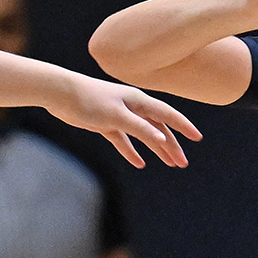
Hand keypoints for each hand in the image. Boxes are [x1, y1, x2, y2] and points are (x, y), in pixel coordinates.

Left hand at [51, 78, 201, 169]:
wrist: (60, 93)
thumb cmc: (89, 100)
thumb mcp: (117, 116)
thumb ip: (139, 127)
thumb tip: (162, 138)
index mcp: (138, 101)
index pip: (167, 114)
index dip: (183, 126)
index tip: (197, 138)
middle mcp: (132, 106)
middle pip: (157, 128)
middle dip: (171, 145)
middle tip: (182, 162)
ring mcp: (119, 115)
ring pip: (143, 135)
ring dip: (156, 149)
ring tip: (168, 164)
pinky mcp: (105, 123)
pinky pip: (124, 140)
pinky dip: (131, 151)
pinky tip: (139, 163)